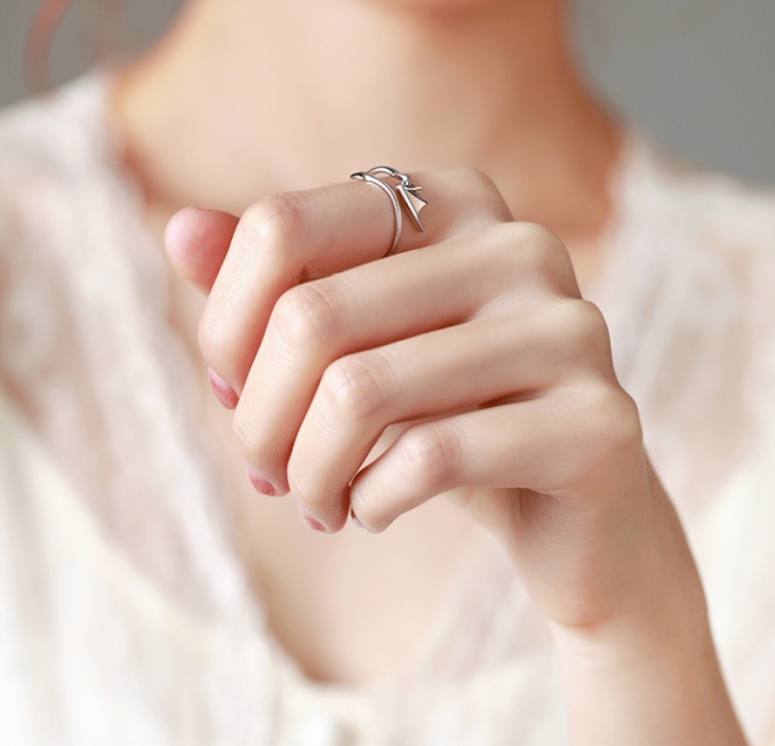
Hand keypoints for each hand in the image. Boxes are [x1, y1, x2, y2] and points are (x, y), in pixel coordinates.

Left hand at [165, 168, 698, 634]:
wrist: (573, 513)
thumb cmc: (451, 422)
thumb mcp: (355, 352)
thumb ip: (273, 291)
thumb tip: (177, 232)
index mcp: (454, 203)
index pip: (282, 228)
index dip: (227, 326)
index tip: (232, 393)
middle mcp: (518, 246)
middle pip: (312, 317)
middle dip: (260, 420)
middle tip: (267, 473)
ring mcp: (568, 329)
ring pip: (361, 392)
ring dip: (309, 472)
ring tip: (316, 503)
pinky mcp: (596, 422)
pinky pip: (431, 458)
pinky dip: (371, 501)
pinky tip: (373, 513)